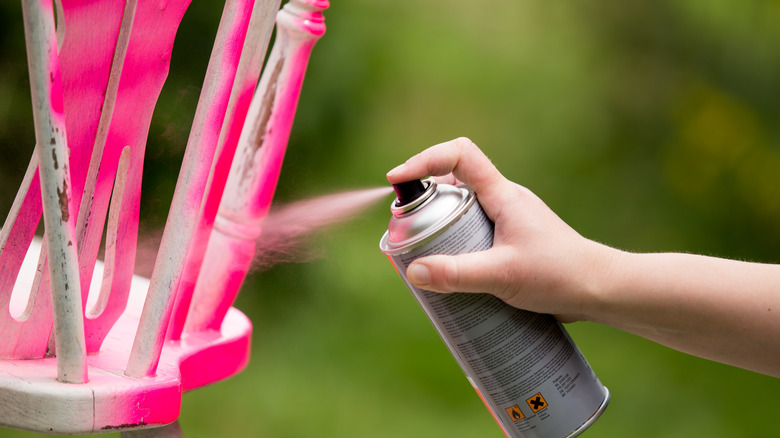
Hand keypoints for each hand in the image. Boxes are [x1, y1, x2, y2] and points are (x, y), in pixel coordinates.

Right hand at [386, 138, 615, 320]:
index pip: (460, 155)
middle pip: (453, 182)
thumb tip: (414, 271)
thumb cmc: (559, 274)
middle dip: (423, 198)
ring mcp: (508, 219)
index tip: (398, 180)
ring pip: (462, 208)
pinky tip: (450, 270)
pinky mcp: (511, 240)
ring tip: (422, 250)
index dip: (424, 160)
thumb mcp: (502, 274)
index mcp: (502, 194)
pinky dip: (454, 241)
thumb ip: (457, 273)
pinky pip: (473, 230)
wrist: (600, 289)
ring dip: (438, 222)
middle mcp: (504, 200)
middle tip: (404, 225)